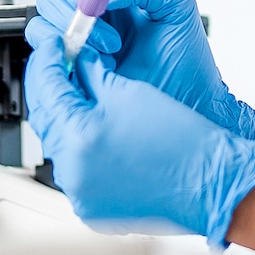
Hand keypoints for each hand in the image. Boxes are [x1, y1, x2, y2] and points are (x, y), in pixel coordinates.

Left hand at [23, 16, 254, 243]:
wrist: (210, 183)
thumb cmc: (182, 141)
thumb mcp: (129, 91)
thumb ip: (90, 73)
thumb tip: (73, 60)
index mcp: (79, 135)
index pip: (46, 85)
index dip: (48, 58)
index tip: (56, 45)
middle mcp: (73, 170)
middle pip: (45, 116)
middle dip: (52, 88)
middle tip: (64, 67)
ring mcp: (80, 194)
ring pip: (57, 143)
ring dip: (64, 118)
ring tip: (82, 98)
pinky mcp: (91, 208)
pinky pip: (73, 170)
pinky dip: (78, 148)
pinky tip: (92, 131)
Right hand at [33, 0, 254, 139]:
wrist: (190, 103)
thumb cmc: (187, 62)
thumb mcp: (175, 7)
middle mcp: (88, 20)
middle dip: (71, 13)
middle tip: (104, 32)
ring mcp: (78, 49)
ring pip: (42, 28)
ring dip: (71, 38)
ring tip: (109, 53)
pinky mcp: (72, 76)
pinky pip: (46, 61)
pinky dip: (63, 60)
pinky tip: (93, 68)